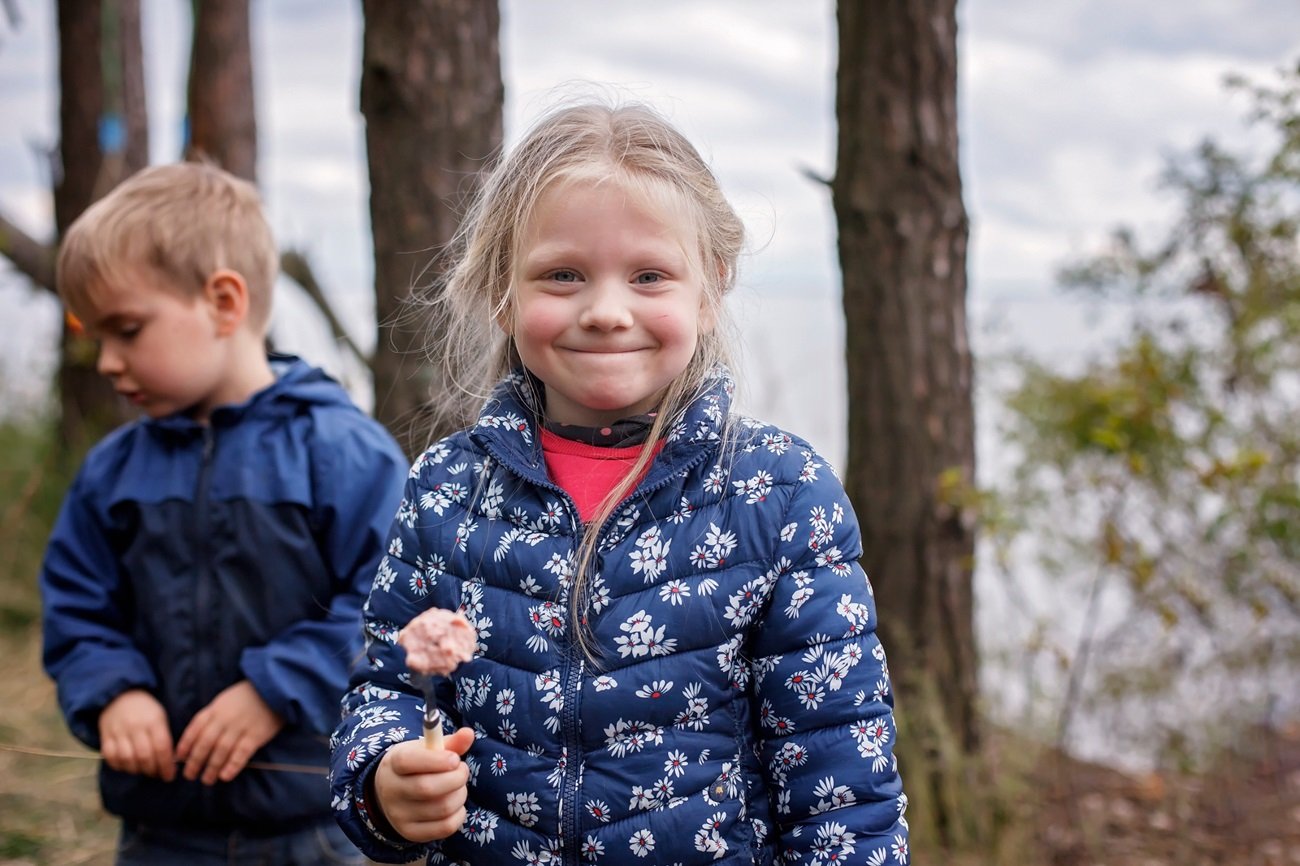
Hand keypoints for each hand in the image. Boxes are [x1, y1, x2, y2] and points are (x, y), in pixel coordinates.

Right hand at [99, 689, 175, 780]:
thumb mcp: (160, 717)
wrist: (119, 695)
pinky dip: (119, 766)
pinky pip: (111, 757)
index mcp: (153, 720)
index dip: (166, 765)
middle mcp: (135, 727)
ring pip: (127, 759)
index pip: (161, 747)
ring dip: (137, 770)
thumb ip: (164, 737)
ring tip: (143, 770)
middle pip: (144, 756)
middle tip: (157, 774)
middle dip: (153, 770)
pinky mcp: (105, 736)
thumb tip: (171, 762)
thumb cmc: (145, 710)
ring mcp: (118, 732)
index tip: (170, 776)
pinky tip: (127, 766)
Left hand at [175, 680, 283, 784]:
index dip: (185, 745)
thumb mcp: (224, 701)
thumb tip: (195, 740)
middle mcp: (224, 719)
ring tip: (207, 780)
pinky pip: (241, 753)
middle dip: (195, 761)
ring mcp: (240, 727)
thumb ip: (211, 717)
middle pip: (205, 743)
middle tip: (190, 775)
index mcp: (215, 709)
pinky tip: (225, 776)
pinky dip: (232, 766)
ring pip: (221, 751)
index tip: (179, 759)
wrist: (273, 687)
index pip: (194, 729)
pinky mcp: (256, 735)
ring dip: (212, 768)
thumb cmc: (246, 697)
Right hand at [372, 727, 473, 841]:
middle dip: (456, 778)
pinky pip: (445, 827)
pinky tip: (456, 804)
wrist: (391, 792)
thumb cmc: (416, 765)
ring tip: (459, 786)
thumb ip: (449, 742)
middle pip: (427, 788)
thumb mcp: (427, 749)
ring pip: (441, 808)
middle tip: (462, 770)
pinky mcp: (411, 833)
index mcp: (393, 763)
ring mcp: (399, 815)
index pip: (408, 761)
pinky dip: (459, 814)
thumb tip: (468, 734)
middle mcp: (392, 791)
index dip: (437, 760)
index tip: (455, 758)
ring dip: (460, 794)